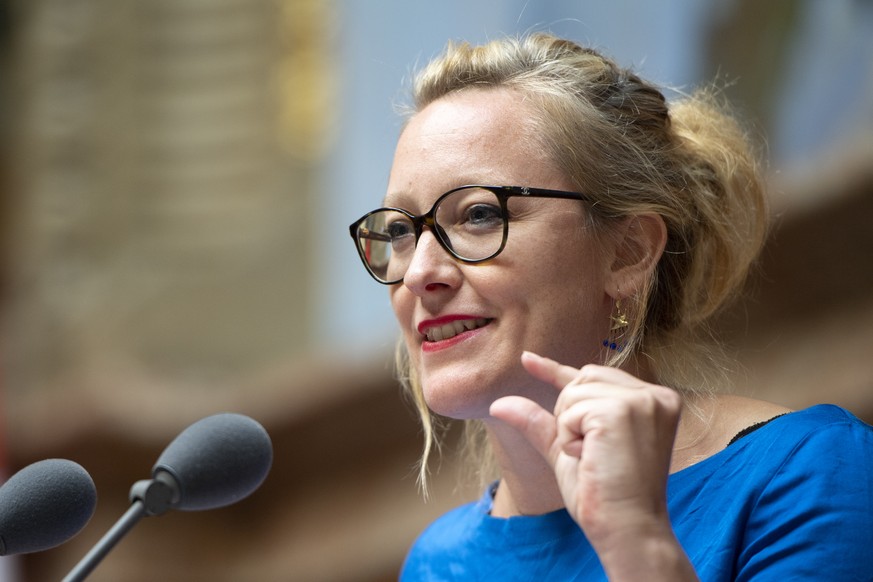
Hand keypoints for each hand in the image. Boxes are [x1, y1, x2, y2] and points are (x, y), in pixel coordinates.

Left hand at [490, 351, 692, 578]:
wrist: (625, 528)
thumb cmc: (604, 495)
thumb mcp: (569, 450)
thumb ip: (542, 422)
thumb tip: (498, 403)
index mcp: (655, 402)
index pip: (597, 376)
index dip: (556, 370)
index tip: (526, 359)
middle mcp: (656, 395)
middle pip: (584, 378)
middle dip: (571, 414)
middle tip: (593, 453)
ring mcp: (642, 401)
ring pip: (574, 393)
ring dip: (570, 429)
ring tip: (595, 458)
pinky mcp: (622, 410)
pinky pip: (571, 411)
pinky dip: (569, 437)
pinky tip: (590, 458)